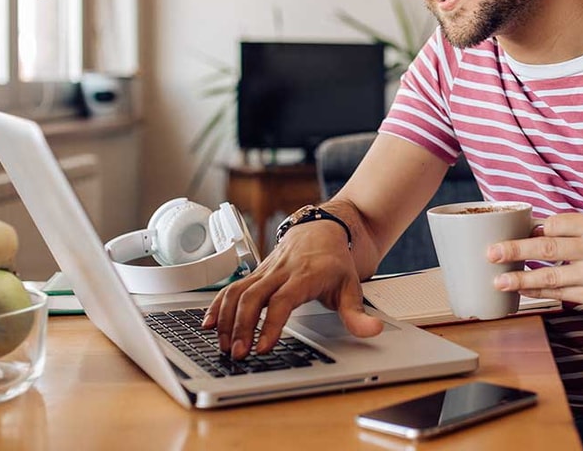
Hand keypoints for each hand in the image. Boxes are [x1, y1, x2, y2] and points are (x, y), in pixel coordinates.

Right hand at [202, 222, 383, 358]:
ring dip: (227, 319)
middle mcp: (281, 271)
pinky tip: (210, 324)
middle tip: (239, 353)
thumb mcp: (352, 286)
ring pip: (238, 291)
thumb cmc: (335, 260)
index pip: (283, 300)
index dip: (271, 323)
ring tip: (224, 345)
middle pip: (253, 296)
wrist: (322, 229)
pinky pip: (232, 287)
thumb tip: (373, 331)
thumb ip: (358, 314)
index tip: (264, 346)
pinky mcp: (256, 273)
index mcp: (305, 275)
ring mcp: (265, 271)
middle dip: (242, 326)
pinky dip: (218, 305)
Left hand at [487, 212, 582, 316]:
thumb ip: (567, 228)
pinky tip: (521, 290)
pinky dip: (537, 292)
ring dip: (520, 279)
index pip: (554, 224)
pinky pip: (558, 293)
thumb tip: (525, 231)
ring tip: (498, 280)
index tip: (512, 233)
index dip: (532, 230)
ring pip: (549, 276)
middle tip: (491, 253)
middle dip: (514, 251)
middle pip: (547, 248)